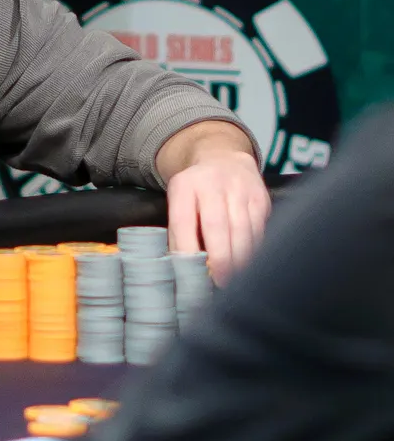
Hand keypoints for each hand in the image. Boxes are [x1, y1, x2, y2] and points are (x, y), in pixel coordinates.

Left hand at [166, 150, 270, 285]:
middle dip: (220, 260)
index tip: (190, 273)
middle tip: (220, 283)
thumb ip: (180, 230)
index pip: (183, 221)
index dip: (186, 249)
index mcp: (184, 186)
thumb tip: (183, 268)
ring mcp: (239, 189)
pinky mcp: (261, 197)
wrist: (223, 157)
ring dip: (240, 260)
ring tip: (236, 280)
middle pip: (217, 227)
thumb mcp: (179, 200)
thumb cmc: (196, 189)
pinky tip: (250, 263)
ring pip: (243, 231)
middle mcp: (212, 184)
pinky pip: (260, 230)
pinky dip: (255, 251)